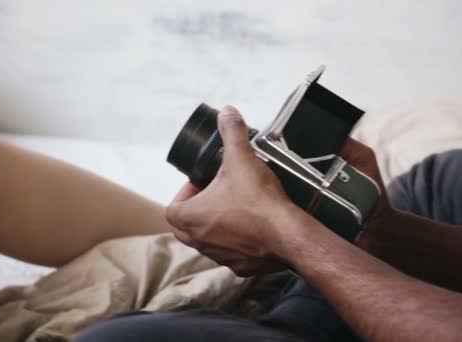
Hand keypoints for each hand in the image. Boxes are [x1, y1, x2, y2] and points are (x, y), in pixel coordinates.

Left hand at [166, 106, 291, 275]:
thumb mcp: (242, 159)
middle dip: (200, 209)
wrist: (289, 237)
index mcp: (189, 219)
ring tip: (239, 207)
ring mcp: (221, 257)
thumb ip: (232, 133)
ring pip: (210, 241)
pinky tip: (257, 228)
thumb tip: (228, 113)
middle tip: (220, 193)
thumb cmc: (259, 202)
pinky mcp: (242, 268)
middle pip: (187, 226)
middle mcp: (200, 242)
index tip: (203, 181)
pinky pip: (233, 253)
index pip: (173, 206)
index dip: (186, 192)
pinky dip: (240, 242)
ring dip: (218, 226)